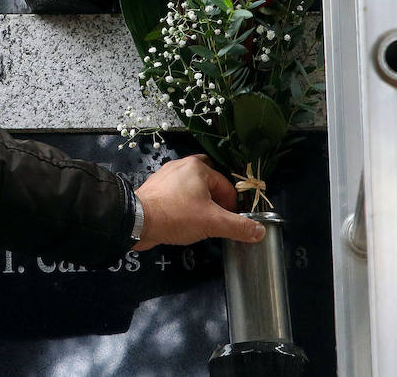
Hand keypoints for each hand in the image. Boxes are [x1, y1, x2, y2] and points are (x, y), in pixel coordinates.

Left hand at [133, 154, 265, 250]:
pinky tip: (183, 220)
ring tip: (202, 221)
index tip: (231, 223)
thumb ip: (238, 226)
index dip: (232, 206)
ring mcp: (166, 176)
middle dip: (216, 198)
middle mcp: (182, 166)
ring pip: (192, 187)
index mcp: (198, 168)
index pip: (226, 186)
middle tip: (217, 217)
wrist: (136, 221)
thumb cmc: (176, 216)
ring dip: (200, 202)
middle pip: (209, 180)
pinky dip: (184, 205)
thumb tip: (260, 231)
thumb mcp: (212, 223)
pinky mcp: (155, 188)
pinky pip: (177, 194)